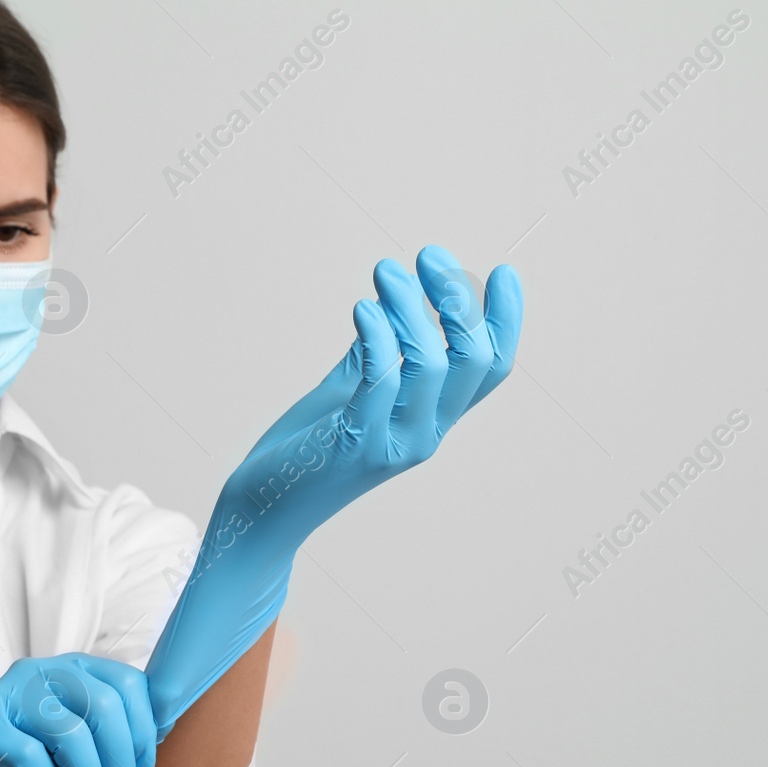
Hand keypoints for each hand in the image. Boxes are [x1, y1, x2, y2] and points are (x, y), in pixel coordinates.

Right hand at [0, 653, 156, 766]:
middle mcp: (37, 672)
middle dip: (120, 762)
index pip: (126, 683)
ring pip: (69, 732)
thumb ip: (128, 728)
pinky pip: (27, 753)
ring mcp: (1, 696)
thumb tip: (170, 713)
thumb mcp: (101, 757)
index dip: (143, 731)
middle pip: (102, 705)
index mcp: (73, 670)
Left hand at [144, 246, 522, 732]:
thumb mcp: (347, 393)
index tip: (503, 271)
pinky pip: (382, 382)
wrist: (261, 510)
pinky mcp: (354, 445)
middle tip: (427, 256)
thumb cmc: (305, 450)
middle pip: (474, 358)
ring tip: (386, 270)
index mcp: (431, 418)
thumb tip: (393, 304)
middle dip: (457, 297)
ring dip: (412, 306)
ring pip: (432, 363)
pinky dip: (377, 335)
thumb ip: (374, 356)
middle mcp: (426, 432)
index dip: (506, 320)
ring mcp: (394, 441)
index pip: (492, 368)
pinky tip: (362, 308)